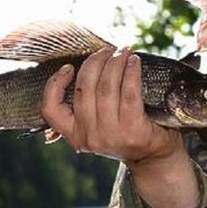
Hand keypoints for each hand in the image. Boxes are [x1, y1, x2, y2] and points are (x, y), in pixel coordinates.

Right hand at [40, 47, 199, 207]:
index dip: (55, 84)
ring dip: (115, 62)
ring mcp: (110, 134)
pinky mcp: (132, 130)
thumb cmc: (127, 132)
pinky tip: (134, 61)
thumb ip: (88, 106)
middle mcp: (89, 136)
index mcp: (75, 134)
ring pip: (106, 87)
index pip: (50, 109)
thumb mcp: (99, 125)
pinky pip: (129, 92)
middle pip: (84, 87)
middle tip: (108, 50)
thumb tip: (86, 66)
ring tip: (123, 51)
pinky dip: (131, 72)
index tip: (68, 67)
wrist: (155, 158)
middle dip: (95, 61)